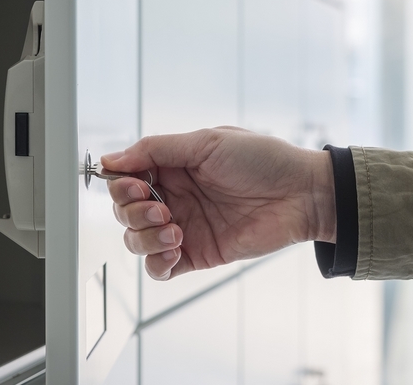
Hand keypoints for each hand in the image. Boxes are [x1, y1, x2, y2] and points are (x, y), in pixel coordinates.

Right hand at [102, 127, 335, 280]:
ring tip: (175, 229)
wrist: (301, 194)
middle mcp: (173, 197)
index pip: (126, 178)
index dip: (120, 184)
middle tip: (160, 208)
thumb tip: (112, 159)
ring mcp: (183, 227)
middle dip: (131, 212)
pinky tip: (175, 249)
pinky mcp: (197, 254)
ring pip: (136, 241)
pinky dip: (157, 263)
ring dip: (144, 237)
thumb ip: (155, 150)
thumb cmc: (261, 160)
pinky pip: (160, 269)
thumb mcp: (206, 142)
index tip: (134, 185)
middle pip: (124, 211)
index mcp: (172, 167)